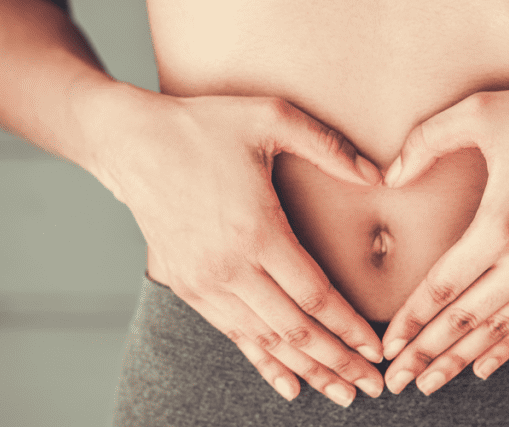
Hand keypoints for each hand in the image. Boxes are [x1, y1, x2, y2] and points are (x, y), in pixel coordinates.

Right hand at [91, 89, 385, 405]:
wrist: (130, 142)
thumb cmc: (204, 125)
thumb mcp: (270, 116)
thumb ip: (328, 145)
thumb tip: (378, 175)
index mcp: (256, 230)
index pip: (314, 295)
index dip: (349, 327)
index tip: (377, 348)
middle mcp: (229, 266)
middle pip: (294, 329)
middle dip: (338, 362)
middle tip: (373, 386)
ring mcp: (205, 282)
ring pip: (266, 340)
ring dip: (307, 370)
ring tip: (342, 393)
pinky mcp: (187, 286)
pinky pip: (233, 335)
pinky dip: (264, 363)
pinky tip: (289, 385)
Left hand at [379, 76, 508, 394]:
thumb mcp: (480, 110)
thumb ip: (425, 140)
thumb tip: (389, 177)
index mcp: (501, 224)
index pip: (444, 286)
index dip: (412, 319)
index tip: (386, 345)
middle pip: (466, 321)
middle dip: (426, 355)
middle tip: (393, 383)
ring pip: (499, 329)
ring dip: (461, 360)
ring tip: (428, 384)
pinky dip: (506, 348)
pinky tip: (482, 368)